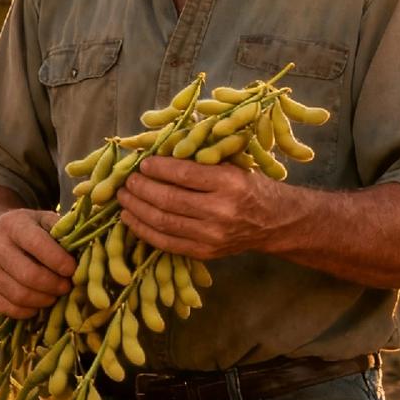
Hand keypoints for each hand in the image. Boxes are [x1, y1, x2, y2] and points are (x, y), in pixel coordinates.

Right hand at [0, 209, 75, 318]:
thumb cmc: (29, 231)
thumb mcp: (44, 221)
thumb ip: (65, 231)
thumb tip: (89, 250)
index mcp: (12, 223)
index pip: (38, 244)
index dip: (60, 261)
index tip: (73, 270)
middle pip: (29, 276)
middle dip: (54, 286)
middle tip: (66, 287)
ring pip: (19, 296)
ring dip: (44, 301)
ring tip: (53, 295)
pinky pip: (8, 309)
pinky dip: (28, 311)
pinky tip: (37, 304)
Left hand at [117, 157, 289, 258]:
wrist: (275, 221)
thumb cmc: (249, 185)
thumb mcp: (231, 164)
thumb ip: (198, 157)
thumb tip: (157, 147)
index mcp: (230, 183)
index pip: (184, 175)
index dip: (158, 168)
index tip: (143, 163)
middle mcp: (222, 211)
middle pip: (169, 200)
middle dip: (141, 188)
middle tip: (127, 180)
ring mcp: (213, 235)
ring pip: (164, 222)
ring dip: (136, 208)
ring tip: (123, 197)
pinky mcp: (205, 252)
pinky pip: (166, 242)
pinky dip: (143, 230)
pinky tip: (130, 218)